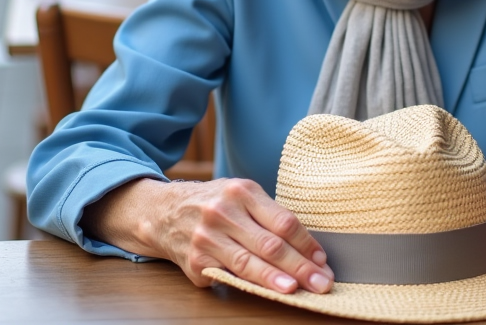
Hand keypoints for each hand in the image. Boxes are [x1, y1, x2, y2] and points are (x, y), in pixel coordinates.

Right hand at [84, 177, 334, 294]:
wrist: (163, 211)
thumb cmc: (212, 203)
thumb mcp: (240, 195)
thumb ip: (268, 215)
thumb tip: (306, 247)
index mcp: (242, 191)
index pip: (283, 221)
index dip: (306, 243)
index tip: (322, 260)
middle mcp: (223, 212)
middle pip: (270, 244)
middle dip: (300, 266)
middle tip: (321, 282)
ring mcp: (206, 237)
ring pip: (248, 263)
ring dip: (276, 280)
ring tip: (296, 290)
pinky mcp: (194, 261)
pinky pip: (227, 276)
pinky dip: (249, 286)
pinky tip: (265, 292)